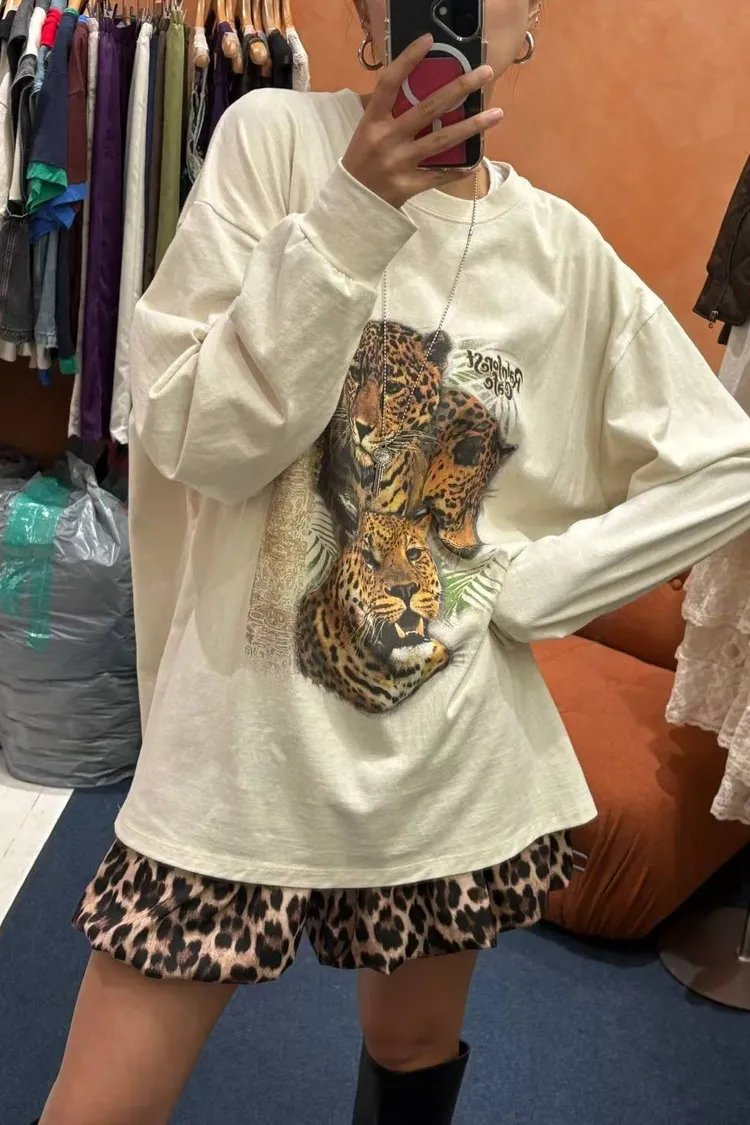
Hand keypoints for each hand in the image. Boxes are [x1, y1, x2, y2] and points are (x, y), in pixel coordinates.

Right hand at [342, 35, 501, 209]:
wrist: (351, 202)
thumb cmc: (362, 160)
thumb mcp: (367, 131)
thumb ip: (389, 113)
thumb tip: (421, 89)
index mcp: (373, 121)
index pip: (389, 83)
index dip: (408, 60)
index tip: (429, 40)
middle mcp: (386, 139)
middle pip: (427, 109)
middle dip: (459, 88)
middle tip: (484, 73)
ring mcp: (399, 163)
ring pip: (441, 141)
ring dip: (471, 127)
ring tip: (496, 114)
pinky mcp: (408, 186)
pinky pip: (439, 175)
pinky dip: (459, 169)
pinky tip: (477, 160)